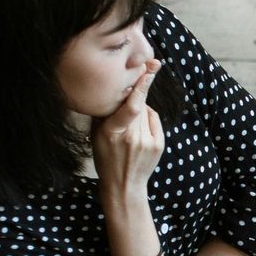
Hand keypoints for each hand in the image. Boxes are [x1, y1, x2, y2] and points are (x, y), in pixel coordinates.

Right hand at [90, 61, 166, 202]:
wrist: (123, 185)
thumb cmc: (105, 157)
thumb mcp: (95, 135)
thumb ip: (104, 111)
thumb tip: (115, 85)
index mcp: (112, 133)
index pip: (131, 106)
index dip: (140, 87)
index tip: (148, 70)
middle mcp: (132, 137)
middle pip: (139, 104)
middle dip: (135, 96)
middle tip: (128, 96)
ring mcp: (147, 142)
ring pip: (146, 110)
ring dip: (139, 110)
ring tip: (129, 126)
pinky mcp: (159, 145)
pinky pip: (154, 119)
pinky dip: (147, 119)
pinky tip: (138, 131)